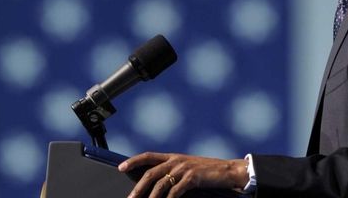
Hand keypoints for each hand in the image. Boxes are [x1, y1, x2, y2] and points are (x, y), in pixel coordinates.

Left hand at [118, 152, 247, 197]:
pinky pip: (175, 192)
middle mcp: (176, 160)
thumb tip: (155, 183)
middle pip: (150, 173)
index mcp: (173, 157)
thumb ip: (172, 171)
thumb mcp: (187, 168)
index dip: (133, 161)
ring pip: (160, 185)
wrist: (227, 171)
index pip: (148, 156)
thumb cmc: (207, 172)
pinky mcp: (192, 177)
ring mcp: (184, 168)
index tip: (121, 167)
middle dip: (137, 188)